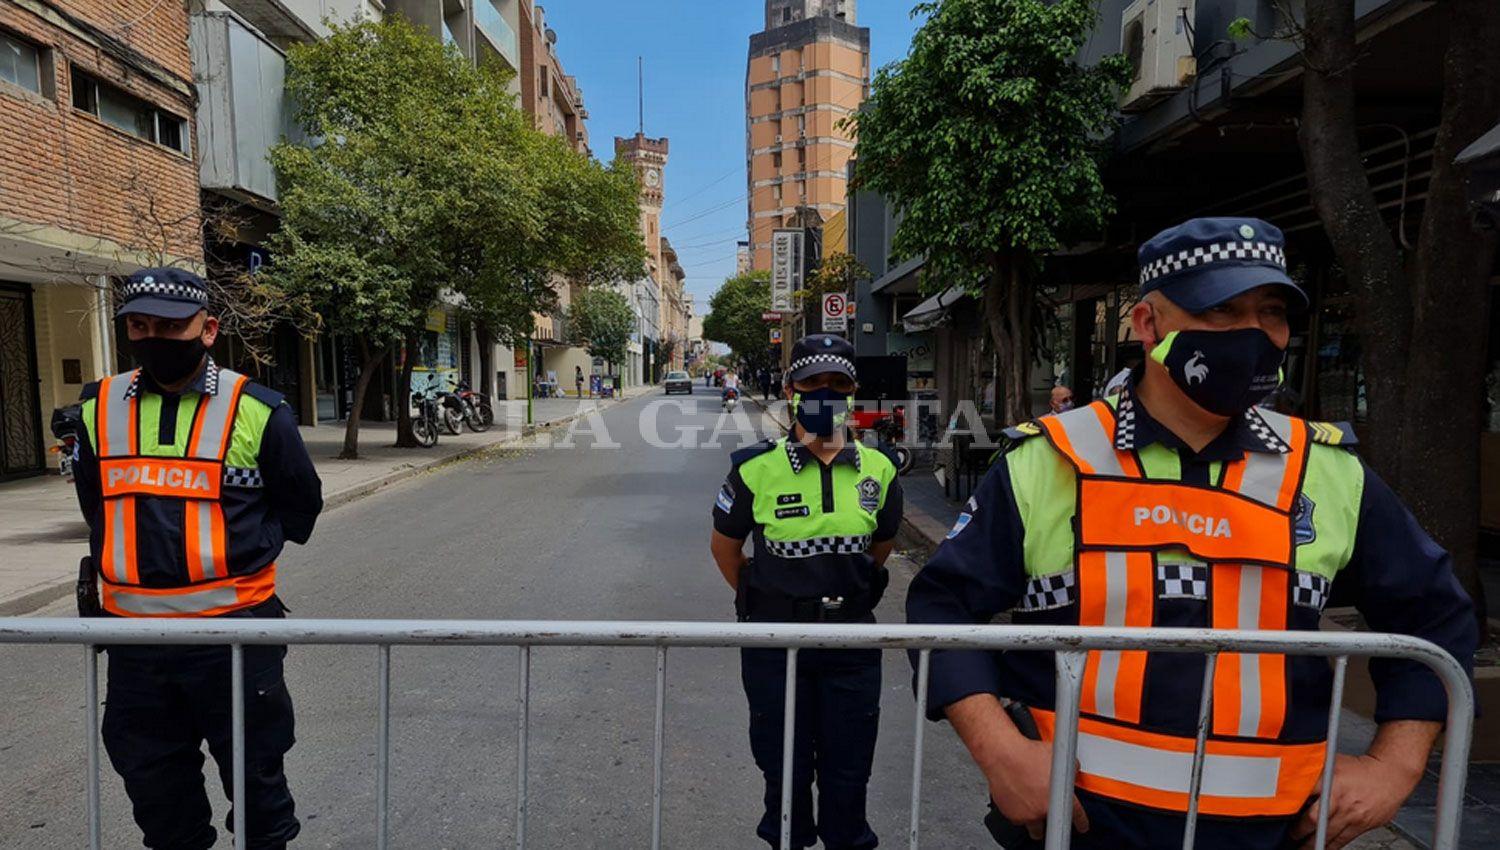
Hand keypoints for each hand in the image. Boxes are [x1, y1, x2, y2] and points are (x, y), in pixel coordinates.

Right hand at [979, 736, 1089, 839]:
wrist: (1002, 755)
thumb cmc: (1027, 754)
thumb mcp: (1057, 755)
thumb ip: (1069, 768)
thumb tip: (1072, 770)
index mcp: (1060, 798)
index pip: (1077, 815)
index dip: (1081, 821)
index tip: (1081, 825)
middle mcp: (1044, 810)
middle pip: (1053, 826)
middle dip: (1051, 821)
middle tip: (1047, 809)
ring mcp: (1028, 814)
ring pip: (1033, 825)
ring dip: (1034, 818)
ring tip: (1030, 804)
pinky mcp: (1012, 815)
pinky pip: (1017, 818)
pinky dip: (1017, 810)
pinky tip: (1017, 797)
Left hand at [1290, 753, 1422, 848]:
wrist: (1390, 775)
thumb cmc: (1359, 768)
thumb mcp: (1332, 763)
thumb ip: (1313, 771)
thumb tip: (1290, 773)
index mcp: (1329, 780)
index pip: (1303, 793)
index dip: (1289, 805)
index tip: (1279, 812)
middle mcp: (1339, 799)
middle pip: (1312, 820)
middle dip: (1298, 831)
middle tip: (1290, 835)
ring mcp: (1351, 814)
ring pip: (1326, 834)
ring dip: (1311, 843)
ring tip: (1301, 847)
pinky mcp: (1361, 825)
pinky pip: (1342, 840)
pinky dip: (1330, 845)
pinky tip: (1321, 847)